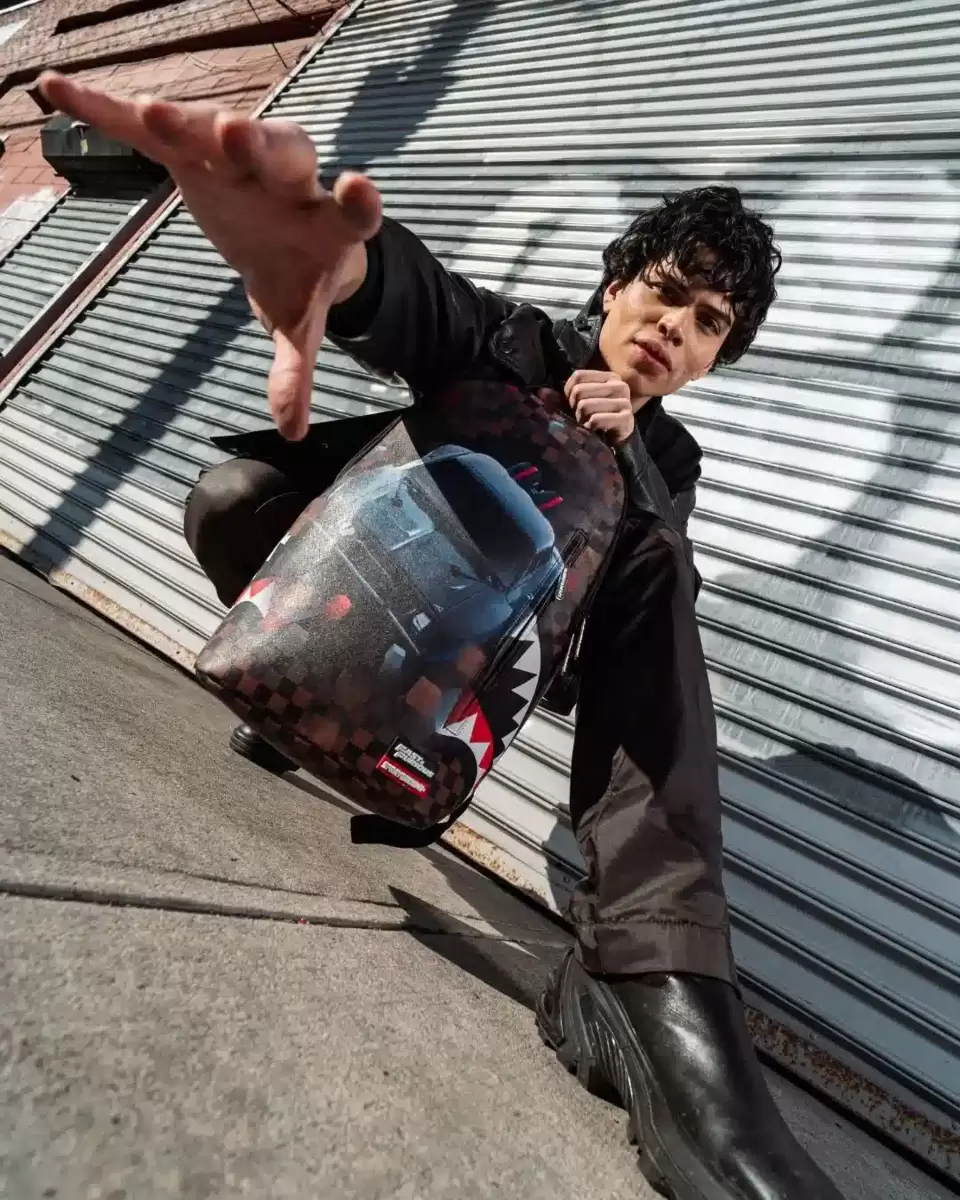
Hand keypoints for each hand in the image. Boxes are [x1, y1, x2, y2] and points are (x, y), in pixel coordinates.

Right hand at [38, 72, 383, 442]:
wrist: (290, 239)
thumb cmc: (300, 280)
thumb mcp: (298, 326)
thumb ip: (295, 370)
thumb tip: (292, 430)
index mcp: (328, 224)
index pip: (353, 210)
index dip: (357, 201)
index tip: (358, 189)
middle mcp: (290, 180)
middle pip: (282, 153)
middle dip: (257, 145)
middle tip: (234, 134)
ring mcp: (240, 158)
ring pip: (216, 131)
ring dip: (186, 121)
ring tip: (150, 113)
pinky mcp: (196, 150)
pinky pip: (153, 128)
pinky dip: (108, 110)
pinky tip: (58, 90)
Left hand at [564, 370, 634, 443]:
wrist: (617, 441)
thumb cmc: (597, 417)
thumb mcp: (587, 399)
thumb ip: (574, 390)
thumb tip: (552, 393)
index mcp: (611, 377)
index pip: (578, 376)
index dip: (569, 392)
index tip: (575, 403)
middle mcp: (620, 386)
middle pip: (579, 391)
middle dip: (575, 408)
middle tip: (584, 416)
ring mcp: (625, 402)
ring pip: (584, 406)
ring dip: (582, 419)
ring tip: (589, 423)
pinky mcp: (625, 419)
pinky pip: (595, 419)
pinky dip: (590, 427)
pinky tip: (596, 430)